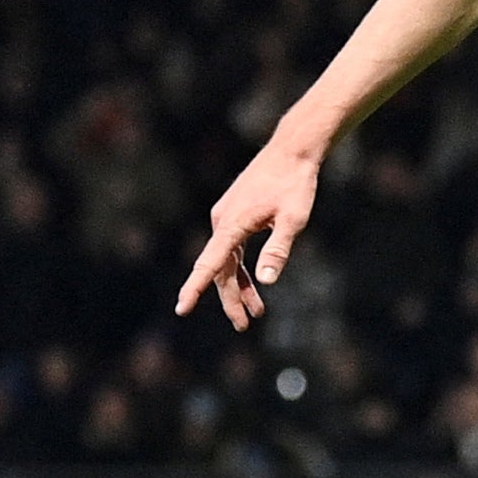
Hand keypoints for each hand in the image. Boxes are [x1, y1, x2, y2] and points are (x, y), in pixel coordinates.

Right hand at [173, 141, 321, 329]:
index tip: (182, 308)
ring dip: (239, 288)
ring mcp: (226, 218)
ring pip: (227, 262)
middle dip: (231, 300)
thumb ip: (278, 249)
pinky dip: (242, 270)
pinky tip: (255, 286)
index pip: (210, 264)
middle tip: (244, 326)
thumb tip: (265, 281)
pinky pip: (232, 250)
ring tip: (256, 313)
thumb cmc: (295, 184)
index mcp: (232, 224)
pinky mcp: (234, 216)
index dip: (195, 288)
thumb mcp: (293, 219)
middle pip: (220, 270)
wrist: (291, 152)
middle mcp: (223, 221)